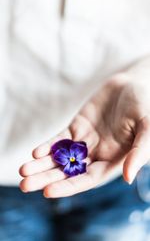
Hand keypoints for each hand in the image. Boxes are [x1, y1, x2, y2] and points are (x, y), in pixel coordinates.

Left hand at [19, 57, 149, 196]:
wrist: (134, 84)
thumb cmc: (145, 107)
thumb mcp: (147, 128)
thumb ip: (139, 152)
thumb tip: (128, 177)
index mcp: (113, 161)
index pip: (88, 179)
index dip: (69, 187)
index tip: (48, 191)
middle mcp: (97, 154)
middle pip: (68, 171)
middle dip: (47, 178)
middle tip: (25, 184)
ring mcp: (86, 140)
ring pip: (60, 157)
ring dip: (42, 164)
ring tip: (23, 171)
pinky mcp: (78, 126)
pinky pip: (61, 139)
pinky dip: (49, 146)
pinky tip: (36, 152)